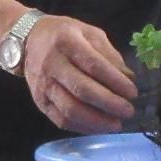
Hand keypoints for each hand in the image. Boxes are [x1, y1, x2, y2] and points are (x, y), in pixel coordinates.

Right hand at [21, 15, 138, 133]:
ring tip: (116, 124)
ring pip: (70, 109)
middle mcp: (52, 64)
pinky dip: (82, 127)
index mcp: (67, 42)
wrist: (28, 40)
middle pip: (82, 90)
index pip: (94, 65)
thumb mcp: (89, 33)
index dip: (115, 81)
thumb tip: (129, 78)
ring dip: (97, 121)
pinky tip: (98, 127)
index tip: (132, 92)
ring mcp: (43, 85)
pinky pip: (61, 120)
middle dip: (109, 104)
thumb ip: (109, 55)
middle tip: (128, 111)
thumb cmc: (64, 35)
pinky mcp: (40, 102)